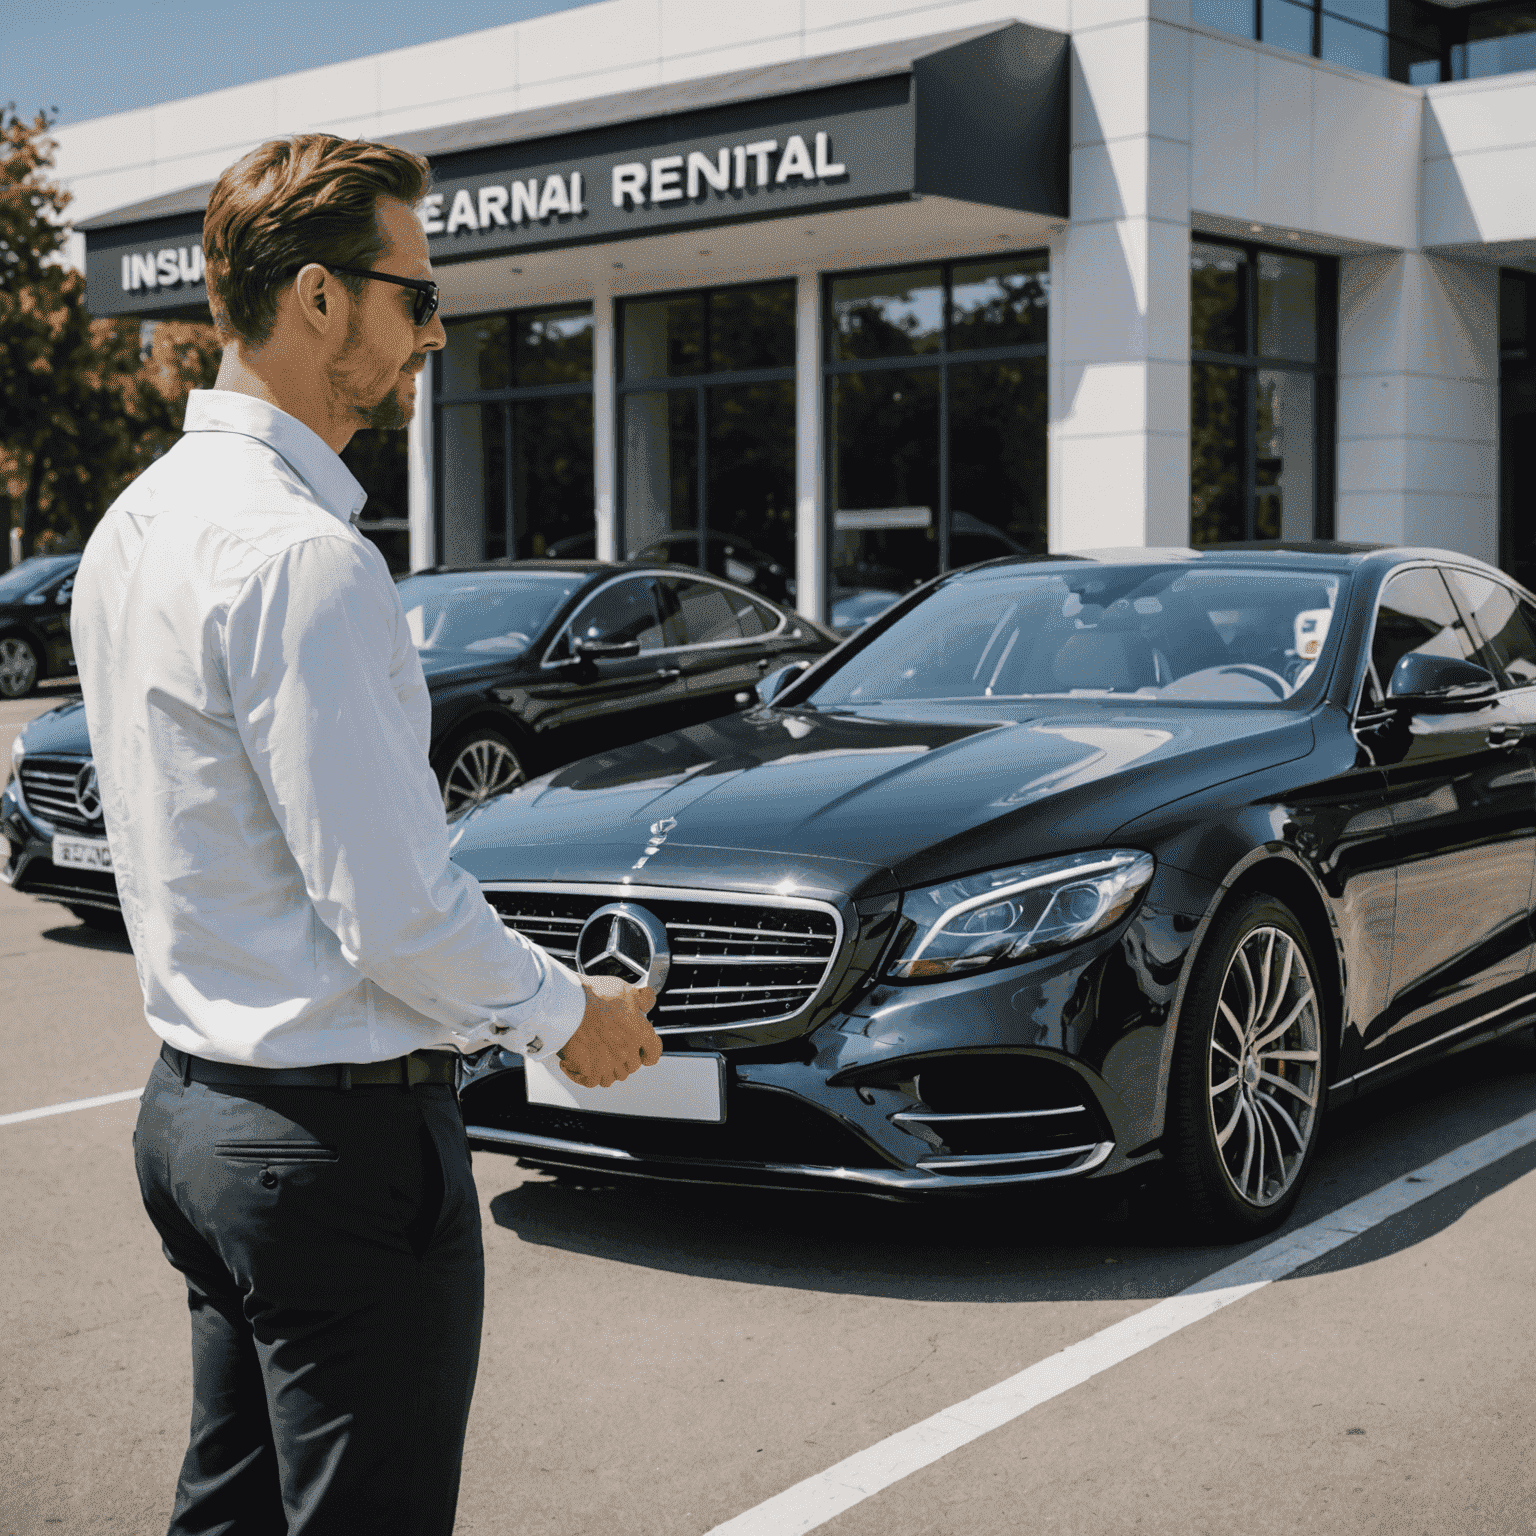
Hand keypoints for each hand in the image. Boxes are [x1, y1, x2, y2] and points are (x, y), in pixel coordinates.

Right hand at [557, 974, 659, 1088]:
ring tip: (598, 1058)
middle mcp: (627, 1051)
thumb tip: (649, 1002)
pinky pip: (593, 1082)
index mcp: (639, 1033)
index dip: (649, 1054)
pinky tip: (582, 1067)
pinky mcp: (590, 1070)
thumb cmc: (596, 996)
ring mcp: (609, 1063)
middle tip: (613, 1049)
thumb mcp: (626, 989)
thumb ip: (641, 998)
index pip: (653, 1052)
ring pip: (614, 1077)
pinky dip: (588, 1077)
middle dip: (626, 1059)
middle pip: (632, 1066)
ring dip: (608, 1069)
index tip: (644, 1054)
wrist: (570, 1006)